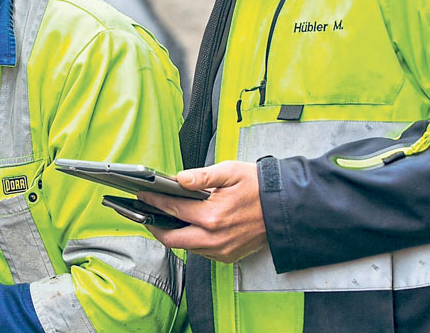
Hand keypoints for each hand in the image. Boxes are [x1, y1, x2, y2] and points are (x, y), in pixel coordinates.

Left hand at [137, 160, 266, 262]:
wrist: (286, 208)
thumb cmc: (260, 188)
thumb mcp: (230, 172)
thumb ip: (201, 176)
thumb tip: (180, 179)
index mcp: (213, 216)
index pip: (173, 209)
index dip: (154, 201)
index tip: (143, 196)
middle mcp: (215, 238)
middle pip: (172, 239)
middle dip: (155, 226)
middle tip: (146, 213)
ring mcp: (222, 250)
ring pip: (186, 247)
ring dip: (172, 234)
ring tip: (164, 218)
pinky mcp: (228, 256)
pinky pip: (201, 252)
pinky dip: (190, 241)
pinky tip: (187, 227)